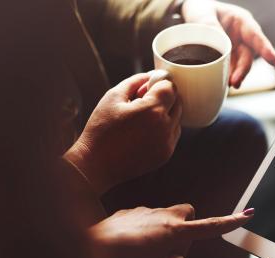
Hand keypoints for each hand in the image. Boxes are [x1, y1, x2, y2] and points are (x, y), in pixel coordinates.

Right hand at [64, 72, 181, 194]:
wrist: (96, 164)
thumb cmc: (101, 130)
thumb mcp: (113, 97)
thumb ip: (135, 81)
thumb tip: (150, 76)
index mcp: (153, 110)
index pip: (170, 87)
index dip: (160, 83)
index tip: (148, 86)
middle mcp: (165, 127)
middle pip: (178, 102)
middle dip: (164, 97)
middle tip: (143, 100)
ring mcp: (167, 143)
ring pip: (177, 118)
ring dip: (166, 113)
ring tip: (142, 117)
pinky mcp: (166, 154)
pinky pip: (173, 134)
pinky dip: (164, 128)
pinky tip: (145, 130)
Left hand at [90, 204, 254, 257]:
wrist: (92, 248)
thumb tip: (176, 251)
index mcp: (175, 231)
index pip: (210, 226)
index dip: (230, 222)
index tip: (247, 214)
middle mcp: (164, 215)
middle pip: (188, 211)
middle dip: (187, 224)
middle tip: (174, 244)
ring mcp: (146, 210)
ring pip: (165, 216)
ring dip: (163, 229)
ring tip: (143, 250)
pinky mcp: (131, 210)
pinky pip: (146, 218)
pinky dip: (144, 229)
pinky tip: (129, 243)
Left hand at [182, 0, 274, 87]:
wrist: (192, 17)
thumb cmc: (201, 10)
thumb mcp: (203, 13)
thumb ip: (210, 26)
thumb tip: (218, 44)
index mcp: (241, 22)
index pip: (256, 36)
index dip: (265, 49)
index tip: (274, 61)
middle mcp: (242, 38)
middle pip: (247, 56)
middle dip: (243, 70)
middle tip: (235, 81)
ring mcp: (236, 50)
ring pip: (240, 66)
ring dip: (236, 76)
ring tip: (229, 85)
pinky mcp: (228, 60)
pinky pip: (230, 70)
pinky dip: (226, 77)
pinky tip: (223, 84)